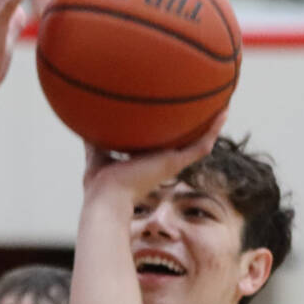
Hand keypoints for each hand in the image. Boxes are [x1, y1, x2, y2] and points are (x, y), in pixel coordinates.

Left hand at [81, 109, 229, 201]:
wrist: (107, 197)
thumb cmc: (98, 183)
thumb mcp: (96, 151)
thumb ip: (92, 136)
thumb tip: (80, 115)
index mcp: (145, 161)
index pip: (160, 145)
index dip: (168, 133)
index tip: (173, 118)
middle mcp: (161, 162)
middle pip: (182, 144)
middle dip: (192, 128)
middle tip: (204, 109)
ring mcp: (171, 163)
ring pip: (197, 144)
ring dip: (211, 126)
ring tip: (222, 107)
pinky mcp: (176, 163)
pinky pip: (200, 146)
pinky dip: (213, 130)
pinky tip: (223, 113)